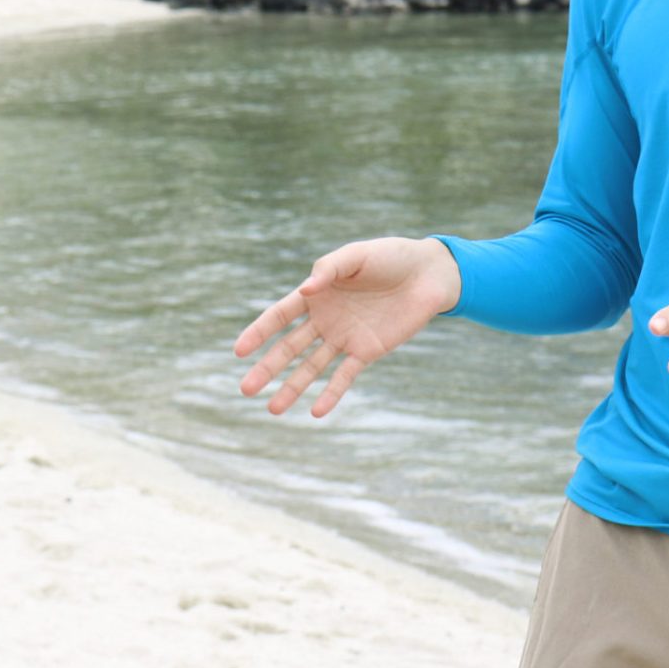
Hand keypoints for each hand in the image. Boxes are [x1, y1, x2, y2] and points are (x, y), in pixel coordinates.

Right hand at [234, 237, 461, 417]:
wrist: (429, 274)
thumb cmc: (390, 257)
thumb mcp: (356, 255)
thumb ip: (328, 270)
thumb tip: (305, 292)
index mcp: (317, 294)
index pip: (279, 316)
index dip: (259, 333)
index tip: (239, 351)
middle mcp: (326, 319)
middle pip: (289, 348)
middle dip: (267, 368)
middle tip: (245, 390)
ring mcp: (345, 337)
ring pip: (312, 367)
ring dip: (292, 388)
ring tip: (273, 410)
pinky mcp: (368, 351)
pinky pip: (345, 375)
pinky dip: (331, 393)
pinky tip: (315, 411)